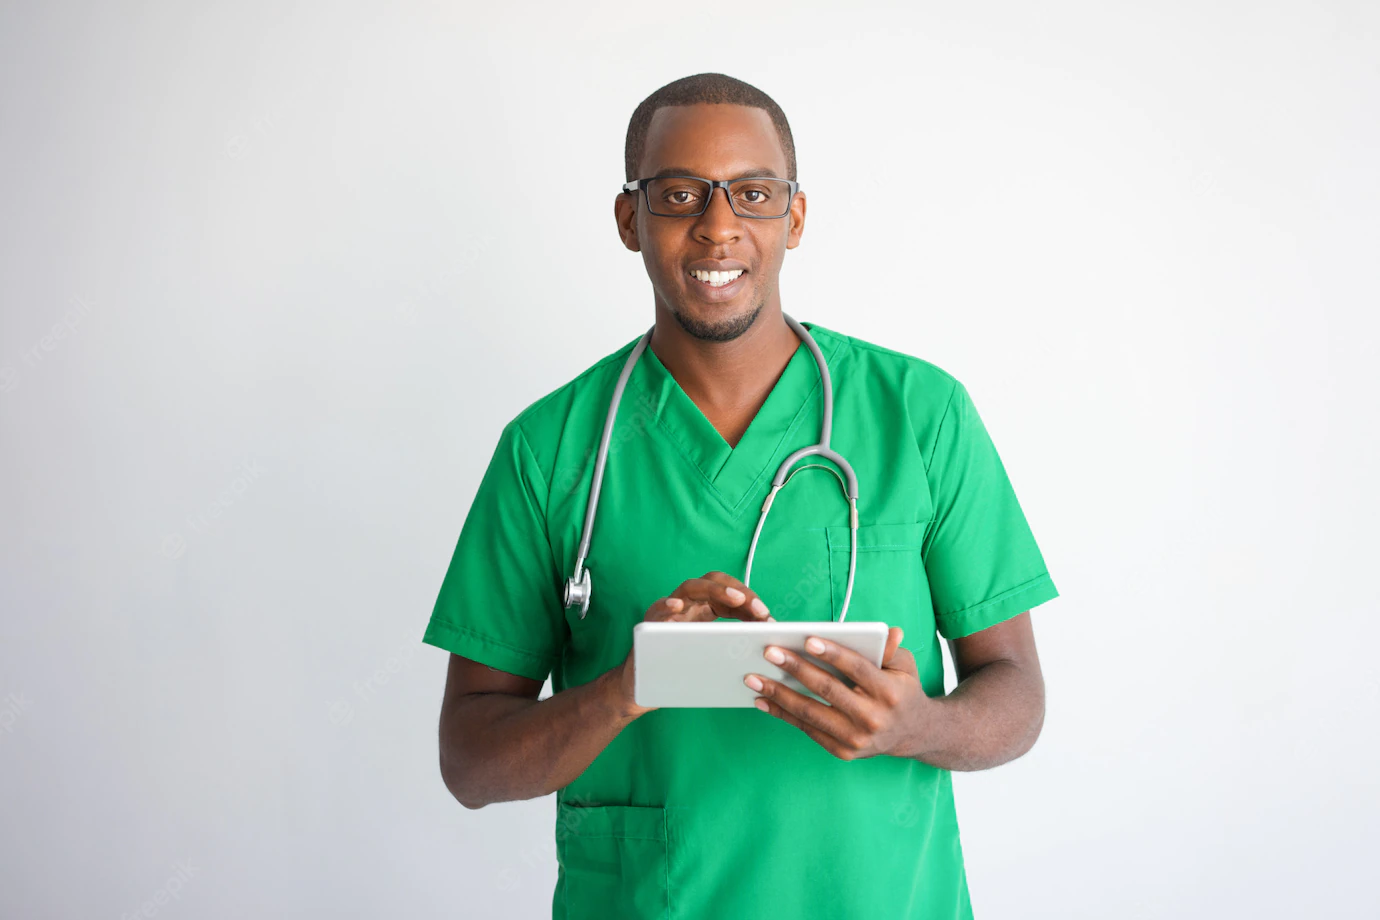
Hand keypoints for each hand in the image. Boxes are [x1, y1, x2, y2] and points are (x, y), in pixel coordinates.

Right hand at [610, 571, 775, 719]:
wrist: (643, 688)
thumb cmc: (681, 669)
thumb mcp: (712, 655)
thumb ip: (733, 644)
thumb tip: (768, 642)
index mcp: (703, 609)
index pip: (729, 593)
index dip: (749, 600)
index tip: (767, 616)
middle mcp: (686, 604)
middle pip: (712, 582)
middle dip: (738, 591)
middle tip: (758, 608)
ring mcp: (667, 611)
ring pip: (689, 587)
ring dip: (714, 591)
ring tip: (735, 599)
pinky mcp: (648, 625)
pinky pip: (657, 610)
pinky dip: (667, 606)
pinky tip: (677, 607)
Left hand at [744, 626, 933, 759]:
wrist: (912, 733)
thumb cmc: (901, 690)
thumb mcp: (904, 666)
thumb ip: (891, 650)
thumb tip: (890, 631)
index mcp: (889, 692)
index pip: (857, 668)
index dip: (833, 653)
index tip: (807, 639)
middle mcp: (873, 718)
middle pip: (828, 690)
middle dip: (796, 669)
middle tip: (769, 652)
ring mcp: (856, 739)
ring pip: (811, 713)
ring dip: (778, 694)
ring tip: (753, 678)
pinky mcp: (842, 751)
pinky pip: (807, 729)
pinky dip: (782, 714)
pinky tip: (762, 700)